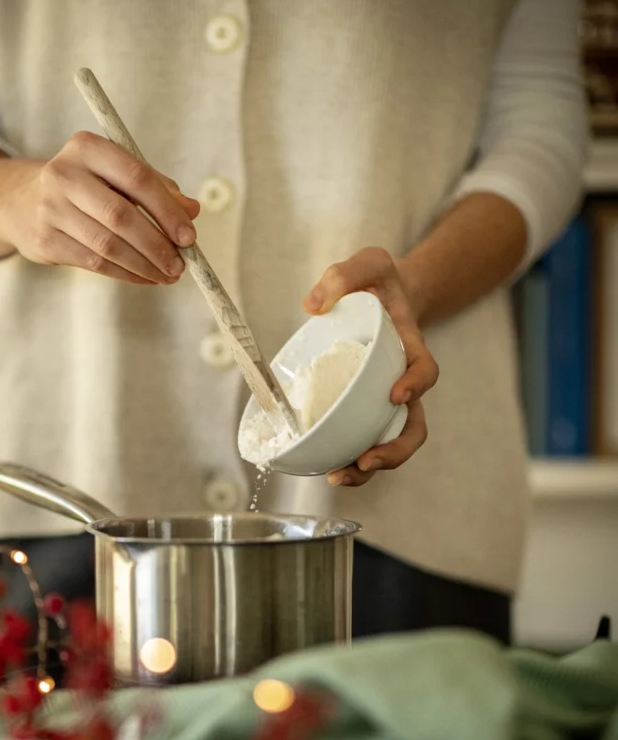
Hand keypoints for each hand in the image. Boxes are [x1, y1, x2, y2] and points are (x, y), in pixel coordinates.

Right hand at [0, 132, 199, 284]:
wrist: (19, 202)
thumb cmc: (84, 186)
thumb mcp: (115, 175)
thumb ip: (156, 188)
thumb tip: (192, 210)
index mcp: (87, 148)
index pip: (137, 178)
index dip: (167, 210)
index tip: (189, 236)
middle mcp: (63, 174)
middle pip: (121, 216)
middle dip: (157, 245)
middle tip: (180, 264)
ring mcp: (50, 208)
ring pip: (108, 245)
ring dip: (144, 265)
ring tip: (167, 275)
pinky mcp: (45, 240)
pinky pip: (95, 263)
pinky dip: (126, 274)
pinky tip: (145, 277)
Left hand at [303, 247, 438, 486]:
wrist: (381, 296)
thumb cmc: (377, 282)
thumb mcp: (368, 263)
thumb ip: (344, 274)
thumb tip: (313, 305)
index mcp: (410, 348)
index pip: (426, 370)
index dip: (416, 385)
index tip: (395, 395)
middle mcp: (403, 381)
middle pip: (414, 426)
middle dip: (394, 451)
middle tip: (366, 461)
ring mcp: (385, 401)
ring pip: (390, 444)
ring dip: (368, 467)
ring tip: (338, 476)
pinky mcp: (364, 409)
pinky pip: (363, 439)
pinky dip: (348, 458)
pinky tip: (323, 467)